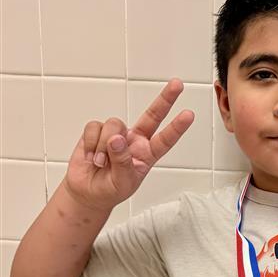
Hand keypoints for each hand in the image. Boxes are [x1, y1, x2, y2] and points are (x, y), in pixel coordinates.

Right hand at [63, 78, 194, 210]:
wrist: (88, 192)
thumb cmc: (110, 189)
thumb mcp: (122, 182)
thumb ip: (123, 162)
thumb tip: (117, 139)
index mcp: (147, 154)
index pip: (165, 139)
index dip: (177, 127)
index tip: (189, 115)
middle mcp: (135, 140)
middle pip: (152, 115)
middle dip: (165, 99)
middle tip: (178, 84)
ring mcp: (116, 134)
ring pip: (114, 124)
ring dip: (104, 146)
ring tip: (101, 163)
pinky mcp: (97, 131)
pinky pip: (94, 128)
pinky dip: (91, 144)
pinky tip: (91, 157)